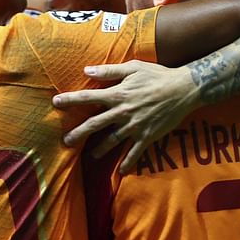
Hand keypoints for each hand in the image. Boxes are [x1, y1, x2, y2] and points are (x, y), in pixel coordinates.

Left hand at [53, 60, 200, 173]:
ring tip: (91, 156)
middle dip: (78, 133)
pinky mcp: (147, 135)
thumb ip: (109, 70)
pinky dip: (128, 162)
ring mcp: (134, 126)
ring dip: (99, 149)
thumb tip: (86, 70)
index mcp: (117, 94)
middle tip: (65, 141)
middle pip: (94, 124)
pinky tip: (121, 171)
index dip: (71, 100)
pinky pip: (135, 152)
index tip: (55, 103)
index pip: (88, 97)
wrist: (184, 89)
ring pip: (111, 141)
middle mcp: (122, 112)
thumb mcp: (133, 67)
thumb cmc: (157, 75)